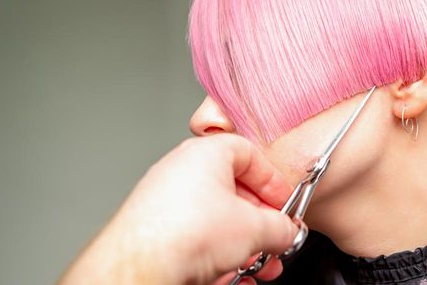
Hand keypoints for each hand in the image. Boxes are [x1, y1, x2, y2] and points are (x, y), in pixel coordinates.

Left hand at [60, 134, 296, 284]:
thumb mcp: (255, 228)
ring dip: (242, 247)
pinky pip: (195, 239)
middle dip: (259, 225)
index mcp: (205, 154)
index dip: (273, 181)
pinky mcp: (154, 231)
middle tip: (274, 242)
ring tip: (257, 266)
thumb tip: (286, 231)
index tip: (284, 204)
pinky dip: (216, 257)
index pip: (249, 154)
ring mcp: (164, 202)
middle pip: (233, 193)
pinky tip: (230, 276)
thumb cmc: (185, 234)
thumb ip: (280, 227)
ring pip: (215, 222)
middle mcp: (180, 172)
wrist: (140, 268)